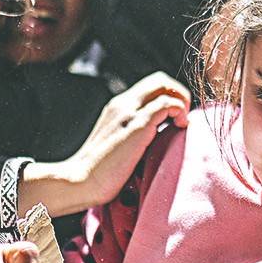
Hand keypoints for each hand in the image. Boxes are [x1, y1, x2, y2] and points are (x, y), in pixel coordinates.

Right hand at [31, 72, 190, 214]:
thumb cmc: (98, 173)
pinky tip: (180, 127)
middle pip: (160, 80)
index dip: (169, 96)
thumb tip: (155, 139)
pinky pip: (167, 104)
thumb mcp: (116, 145)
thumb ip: (132, 135)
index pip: (150, 86)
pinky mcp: (137, 126)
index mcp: (118, 107)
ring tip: (182, 123)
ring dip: (182, 101)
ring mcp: (129, 113)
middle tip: (182, 118)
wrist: (79, 182)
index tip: (175, 118)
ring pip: (165, 86)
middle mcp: (123, 104)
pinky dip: (180, 110)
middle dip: (179, 94)